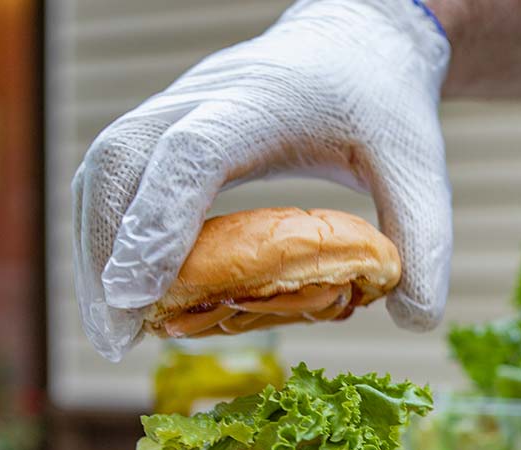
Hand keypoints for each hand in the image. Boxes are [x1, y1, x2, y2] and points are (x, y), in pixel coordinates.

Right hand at [72, 0, 451, 360]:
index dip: (161, 220)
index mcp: (271, 101)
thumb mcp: (423, 172)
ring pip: (106, 166)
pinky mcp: (167, 121)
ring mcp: (178, 103)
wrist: (356, 41)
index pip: (195, 152)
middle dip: (108, 251)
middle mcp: (209, 94)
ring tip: (114, 330)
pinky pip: (115, 172)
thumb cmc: (385, 108)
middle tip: (118, 337)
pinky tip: (124, 291)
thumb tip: (415, 322)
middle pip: (125, 159)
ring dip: (96, 248)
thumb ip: (425, 242)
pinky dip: (107, 232)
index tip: (140, 295)